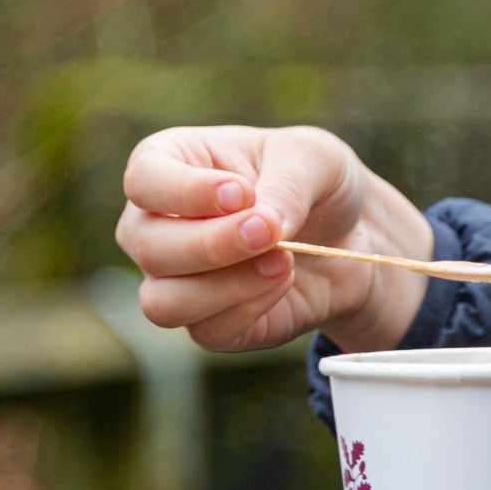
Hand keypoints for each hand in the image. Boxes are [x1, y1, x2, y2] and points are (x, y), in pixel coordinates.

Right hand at [115, 125, 432, 353]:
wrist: (348, 236)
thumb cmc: (314, 182)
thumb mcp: (314, 158)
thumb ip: (287, 184)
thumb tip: (262, 224)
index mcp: (168, 164)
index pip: (143, 179)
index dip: (185, 191)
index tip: (242, 194)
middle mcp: (156, 224)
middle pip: (148, 246)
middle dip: (212, 243)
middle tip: (270, 231)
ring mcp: (174, 279)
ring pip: (163, 301)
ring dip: (226, 286)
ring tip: (283, 260)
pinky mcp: (207, 323)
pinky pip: (207, 331)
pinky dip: (249, 309)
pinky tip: (282, 281)